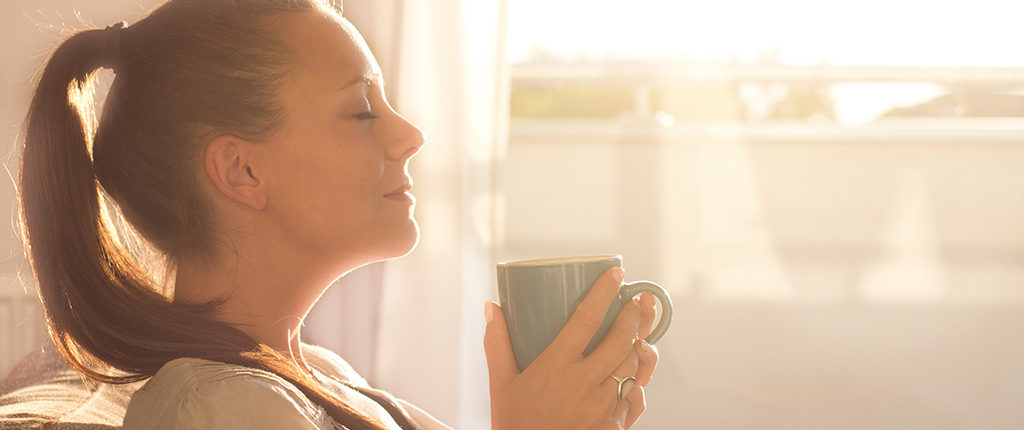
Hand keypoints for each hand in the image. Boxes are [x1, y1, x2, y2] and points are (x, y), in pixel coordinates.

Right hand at [484, 268, 660, 429]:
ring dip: (638, 348)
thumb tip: (492, 307)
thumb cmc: (515, 426)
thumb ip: (497, 345)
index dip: (604, 292)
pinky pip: (634, 399)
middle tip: (638, 302)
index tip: (616, 275)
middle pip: (621, 339)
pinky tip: (630, 379)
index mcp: (556, 367)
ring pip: (632, 367)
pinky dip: (635, 385)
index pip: (587, 319)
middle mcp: (585, 384)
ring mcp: (604, 407)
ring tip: (637, 336)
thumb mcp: (500, 386)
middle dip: (634, 316)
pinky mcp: (615, 427)